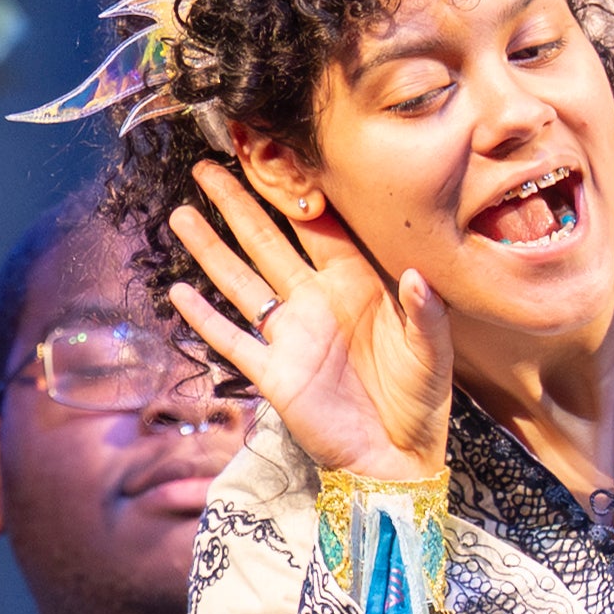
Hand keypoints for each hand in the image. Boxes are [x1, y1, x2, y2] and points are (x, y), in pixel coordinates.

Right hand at [164, 156, 452, 483]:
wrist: (398, 458)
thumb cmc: (420, 400)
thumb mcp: (433, 352)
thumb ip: (425, 312)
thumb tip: (415, 276)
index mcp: (355, 285)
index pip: (317, 228)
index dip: (293, 194)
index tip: (270, 155)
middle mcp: (316, 301)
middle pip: (268, 241)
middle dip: (238, 204)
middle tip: (207, 167)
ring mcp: (291, 336)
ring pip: (241, 281)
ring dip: (211, 249)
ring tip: (182, 214)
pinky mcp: (274, 374)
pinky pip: (233, 341)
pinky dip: (205, 318)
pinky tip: (179, 293)